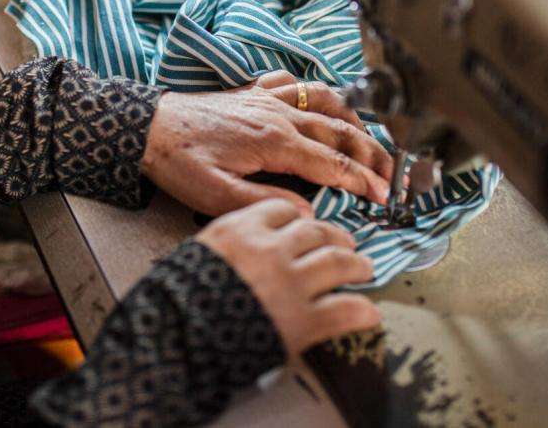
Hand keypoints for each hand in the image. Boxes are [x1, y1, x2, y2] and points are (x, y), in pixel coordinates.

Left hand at [141, 70, 393, 215]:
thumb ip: (264, 204)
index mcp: (273, 142)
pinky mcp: (252, 91)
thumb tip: (309, 213)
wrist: (145, 125)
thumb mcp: (213, 196)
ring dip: (354, 119)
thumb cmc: (176, 162)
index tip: (384, 196)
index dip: (362, 181)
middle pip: (339, 131)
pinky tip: (323, 101)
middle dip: (372, 153)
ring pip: (324, 102)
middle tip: (391, 174)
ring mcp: (266, 98)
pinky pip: (295, 82)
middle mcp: (277, 114)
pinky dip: (317, 91)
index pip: (332, 163)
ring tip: (372, 138)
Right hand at [198, 199, 380, 353]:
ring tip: (364, 268)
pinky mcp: (304, 321)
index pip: (282, 209)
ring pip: (338, 261)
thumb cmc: (181, 300)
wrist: (178, 339)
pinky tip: (368, 313)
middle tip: (345, 242)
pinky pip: (345, 311)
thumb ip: (228, 242)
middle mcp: (272, 251)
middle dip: (335, 235)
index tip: (306, 223)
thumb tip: (244, 244)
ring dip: (357, 265)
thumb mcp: (198, 253)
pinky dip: (362, 312)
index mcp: (242, 230)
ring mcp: (292, 284)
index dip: (299, 216)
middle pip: (316, 231)